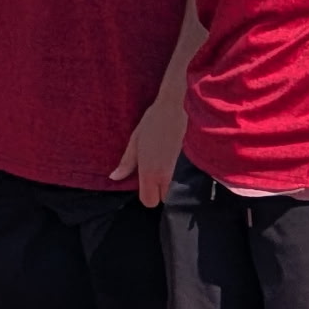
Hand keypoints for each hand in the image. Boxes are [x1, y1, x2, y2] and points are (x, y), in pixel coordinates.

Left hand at [110, 86, 185, 206]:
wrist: (179, 107)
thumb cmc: (154, 121)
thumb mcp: (135, 139)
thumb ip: (126, 162)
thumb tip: (114, 177)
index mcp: (150, 172)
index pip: (148, 201)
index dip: (147, 193)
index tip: (147, 180)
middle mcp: (166, 178)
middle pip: (163, 200)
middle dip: (161, 190)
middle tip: (159, 170)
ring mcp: (182, 174)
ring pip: (176, 194)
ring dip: (173, 186)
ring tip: (169, 166)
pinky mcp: (194, 168)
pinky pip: (187, 184)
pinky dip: (183, 179)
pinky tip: (180, 164)